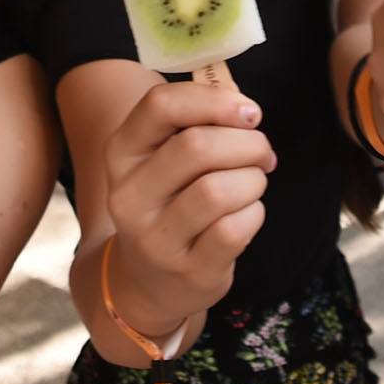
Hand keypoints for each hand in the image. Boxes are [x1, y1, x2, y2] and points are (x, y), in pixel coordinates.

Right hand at [103, 79, 273, 335]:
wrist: (150, 283)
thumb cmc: (171, 203)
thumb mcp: (163, 161)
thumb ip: (196, 125)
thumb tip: (244, 110)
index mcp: (122, 154)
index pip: (160, 106)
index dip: (214, 100)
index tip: (248, 112)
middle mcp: (130, 196)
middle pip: (197, 146)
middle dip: (247, 144)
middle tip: (262, 153)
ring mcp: (156, 239)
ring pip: (218, 190)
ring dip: (252, 180)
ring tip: (253, 184)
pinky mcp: (189, 271)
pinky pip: (234, 229)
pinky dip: (254, 213)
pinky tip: (247, 214)